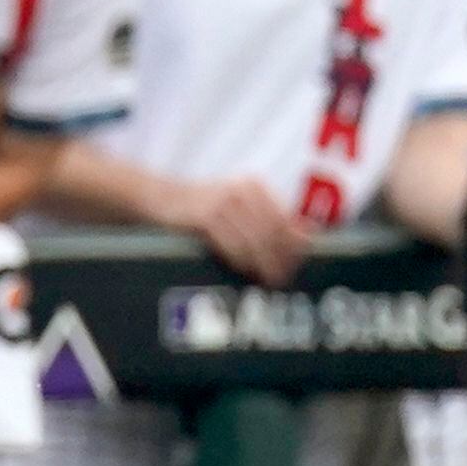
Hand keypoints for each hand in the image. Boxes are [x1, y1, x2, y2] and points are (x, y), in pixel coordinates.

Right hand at [168, 177, 311, 286]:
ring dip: (263, 264)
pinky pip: (232, 245)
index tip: (296, 265)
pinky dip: (241, 261)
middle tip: (282, 278)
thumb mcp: (236, 204)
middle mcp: (242, 190)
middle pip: (273, 232)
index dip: (293, 245)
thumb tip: (307, 236)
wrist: (159, 197)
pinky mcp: (205, 216)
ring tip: (267, 279)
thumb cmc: (201, 206)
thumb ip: (267, 217)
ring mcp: (223, 202)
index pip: (285, 219)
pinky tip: (244, 270)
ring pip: (255, 241)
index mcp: (254, 185)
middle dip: (280, 259)